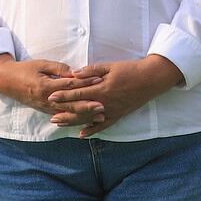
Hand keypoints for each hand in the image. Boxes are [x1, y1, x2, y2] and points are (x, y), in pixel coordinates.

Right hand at [0, 56, 102, 117]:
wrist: (7, 82)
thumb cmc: (25, 69)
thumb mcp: (41, 64)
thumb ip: (58, 68)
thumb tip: (75, 72)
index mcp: (46, 86)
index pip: (69, 85)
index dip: (85, 83)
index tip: (98, 80)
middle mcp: (46, 100)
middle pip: (71, 104)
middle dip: (88, 106)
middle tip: (103, 106)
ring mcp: (46, 107)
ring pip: (68, 114)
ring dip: (84, 115)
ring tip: (99, 116)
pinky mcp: (45, 111)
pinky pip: (62, 117)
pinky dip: (74, 119)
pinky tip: (85, 121)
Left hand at [47, 56, 184, 137]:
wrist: (150, 79)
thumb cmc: (130, 70)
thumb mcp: (110, 66)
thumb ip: (91, 71)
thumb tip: (74, 74)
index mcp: (101, 88)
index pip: (78, 93)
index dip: (64, 95)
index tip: (51, 97)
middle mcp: (104, 103)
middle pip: (80, 108)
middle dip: (64, 111)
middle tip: (50, 113)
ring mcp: (111, 111)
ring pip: (88, 119)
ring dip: (73, 122)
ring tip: (60, 124)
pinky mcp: (118, 115)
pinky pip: (103, 126)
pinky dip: (92, 130)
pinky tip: (82, 134)